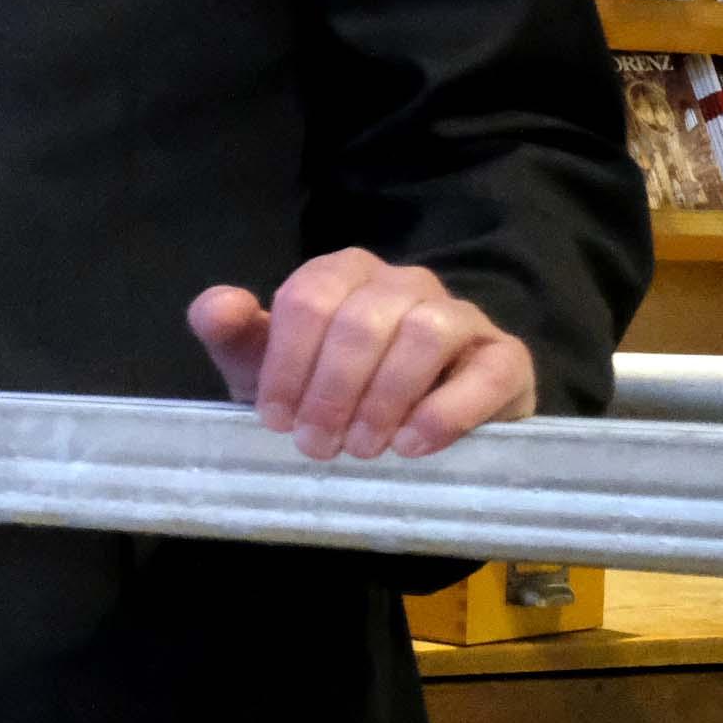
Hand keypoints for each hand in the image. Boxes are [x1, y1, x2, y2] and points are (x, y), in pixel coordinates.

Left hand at [188, 250, 535, 459]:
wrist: (400, 439)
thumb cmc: (323, 395)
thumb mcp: (264, 370)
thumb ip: (232, 336)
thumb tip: (218, 307)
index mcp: (342, 275)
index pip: (308, 298)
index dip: (287, 364)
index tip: (276, 421)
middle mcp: (403, 283)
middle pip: (362, 320)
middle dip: (332, 389)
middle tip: (317, 446)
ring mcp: (460, 315)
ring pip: (425, 333)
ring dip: (385, 397)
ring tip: (364, 448)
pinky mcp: (505, 358)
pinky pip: (488, 369)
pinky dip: (448, 410)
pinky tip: (413, 444)